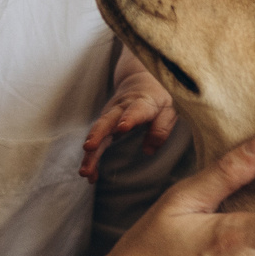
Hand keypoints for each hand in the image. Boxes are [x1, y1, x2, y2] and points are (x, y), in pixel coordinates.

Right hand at [79, 57, 177, 178]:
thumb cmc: (157, 98)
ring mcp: (110, 116)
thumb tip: (148, 151)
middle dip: (97, 134)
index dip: (129, 118)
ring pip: (97, 133)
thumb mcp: (168, 109)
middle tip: (89, 148)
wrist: (138, 80)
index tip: (122, 127)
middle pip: (107, 121)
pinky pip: (96, 142)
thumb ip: (161, 128)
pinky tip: (90, 175)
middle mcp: (121, 108)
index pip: (135, 110)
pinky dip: (92, 158)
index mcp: (142, 102)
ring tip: (85, 172)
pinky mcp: (104, 125)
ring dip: (90, 153)